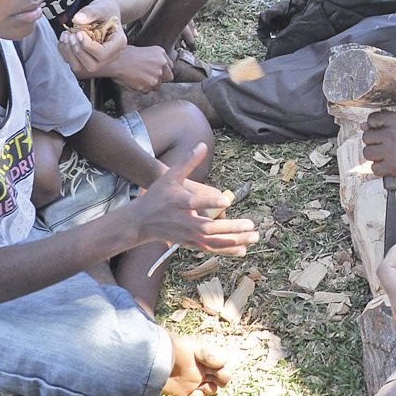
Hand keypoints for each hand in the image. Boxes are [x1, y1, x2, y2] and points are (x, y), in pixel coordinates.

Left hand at [59, 0, 129, 76]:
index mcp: (118, 43)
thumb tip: (77, 19)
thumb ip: (90, 12)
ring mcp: (99, 60)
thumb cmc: (106, 10)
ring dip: (69, 53)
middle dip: (77, 51)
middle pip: (92, 65)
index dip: (87, 46)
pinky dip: (65, 51)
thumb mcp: (101, 7)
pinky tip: (65, 38)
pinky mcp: (87, 59)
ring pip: (81, 67)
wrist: (106, 13)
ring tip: (67, 35)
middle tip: (71, 34)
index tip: (79, 32)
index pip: (102, 54)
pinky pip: (73, 62)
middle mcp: (110, 56)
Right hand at [107, 46, 174, 92]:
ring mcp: (155, 76)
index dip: (163, 70)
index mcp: (161, 54)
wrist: (115, 62)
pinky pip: (147, 91)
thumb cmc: (125, 54)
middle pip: (168, 78)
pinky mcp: (148, 86)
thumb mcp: (146, 50)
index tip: (158, 71)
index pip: (170, 67)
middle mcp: (161, 65)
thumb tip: (161, 66)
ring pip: (157, 86)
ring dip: (150, 84)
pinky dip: (141, 88)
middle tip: (149, 76)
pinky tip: (134, 81)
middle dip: (160, 78)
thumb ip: (157, 58)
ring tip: (139, 77)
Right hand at [133, 144, 258, 254]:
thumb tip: (202, 145)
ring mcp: (186, 235)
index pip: (195, 202)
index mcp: (178, 202)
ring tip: (254, 237)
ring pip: (211, 242)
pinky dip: (226, 250)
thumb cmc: (157, 195)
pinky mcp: (189, 243)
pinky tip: (243, 250)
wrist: (141, 221)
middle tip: (251, 224)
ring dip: (233, 242)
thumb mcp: (170, 176)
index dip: (210, 202)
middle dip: (230, 228)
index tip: (227, 200)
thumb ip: (188, 161)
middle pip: (208, 228)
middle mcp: (183, 221)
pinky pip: (209, 248)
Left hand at [166, 338, 229, 395]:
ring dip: (211, 389)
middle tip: (215, 379)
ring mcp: (195, 381)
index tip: (218, 370)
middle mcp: (202, 369)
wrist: (156, 362)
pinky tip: (192, 391)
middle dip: (222, 379)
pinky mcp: (186, 391)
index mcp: (206, 357)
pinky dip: (198, 395)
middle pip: (221, 378)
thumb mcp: (194, 348)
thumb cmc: (176, 351)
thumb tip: (224, 362)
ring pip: (212, 389)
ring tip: (203, 386)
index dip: (223, 369)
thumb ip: (209, 354)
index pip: (222, 364)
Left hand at [362, 111, 395, 180]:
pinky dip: (379, 167)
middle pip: (367, 137)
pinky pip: (374, 168)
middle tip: (383, 143)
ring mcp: (392, 152)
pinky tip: (387, 164)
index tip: (380, 129)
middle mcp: (393, 135)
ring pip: (367, 152)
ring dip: (374, 154)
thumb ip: (387, 121)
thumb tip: (363, 126)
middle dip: (373, 140)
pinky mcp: (393, 167)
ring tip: (384, 154)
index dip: (374, 124)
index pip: (372, 119)